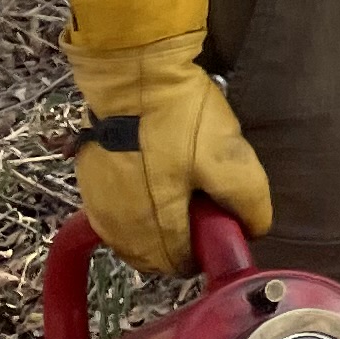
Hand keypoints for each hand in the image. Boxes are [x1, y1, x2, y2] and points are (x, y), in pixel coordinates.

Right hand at [64, 31, 273, 274]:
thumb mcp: (229, 158)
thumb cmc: (181, 120)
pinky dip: (134, 206)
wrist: (131, 73)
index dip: (204, 248)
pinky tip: (150, 176)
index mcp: (152, 230)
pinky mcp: (86, 181)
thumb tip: (253, 230)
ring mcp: (97, 206)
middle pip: (153, 255)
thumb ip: (247, 202)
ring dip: (154, 225)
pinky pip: (115, 211)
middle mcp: (118, 229)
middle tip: (198, 202)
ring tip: (176, 186)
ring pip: (132, 235)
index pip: (181, 265)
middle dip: (178, 239)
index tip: (215, 221)